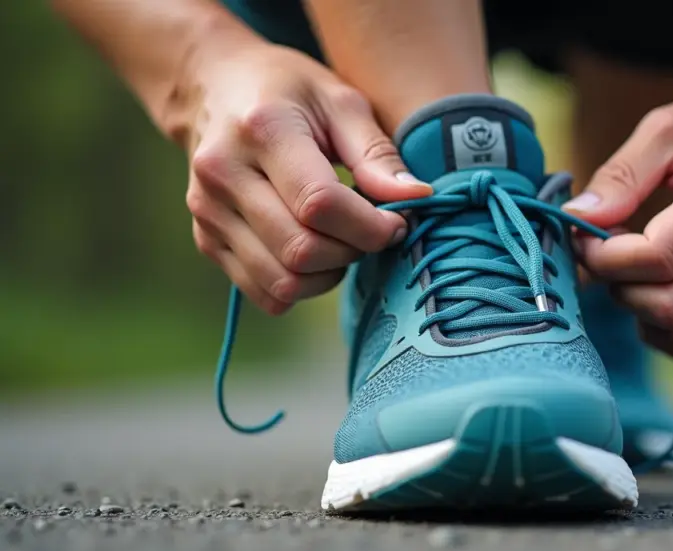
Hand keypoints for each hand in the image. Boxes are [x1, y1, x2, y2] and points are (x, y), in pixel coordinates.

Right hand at [176, 40, 430, 313]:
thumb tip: (417, 198)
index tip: (396, 220)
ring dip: (329, 275)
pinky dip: (303, 287)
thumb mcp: (340, 102)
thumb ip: (377, 153)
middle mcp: (223, 174)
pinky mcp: (207, 239)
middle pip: (300, 251)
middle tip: (372, 231)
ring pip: (283, 283)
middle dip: (352, 252)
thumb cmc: (288, 90)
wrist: (213, 87)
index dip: (370, 226)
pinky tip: (316, 254)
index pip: (319, 205)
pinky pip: (265, 294)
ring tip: (344, 241)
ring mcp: (208, 212)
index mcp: (262, 130)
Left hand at [564, 68, 672, 357]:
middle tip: (602, 255)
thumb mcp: (666, 129)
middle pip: (669, 304)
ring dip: (637, 309)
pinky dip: (664, 327)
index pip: (659, 257)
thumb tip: (577, 219)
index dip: (606, 258)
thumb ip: (620, 175)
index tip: (585, 237)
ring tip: (629, 269)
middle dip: (618, 286)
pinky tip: (653, 290)